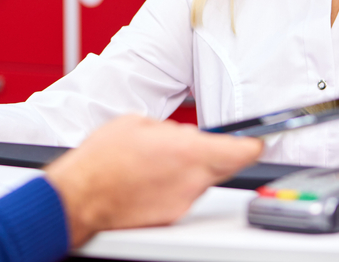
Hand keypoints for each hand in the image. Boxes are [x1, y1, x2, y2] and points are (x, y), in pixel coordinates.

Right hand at [45, 115, 262, 246]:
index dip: (252, 143)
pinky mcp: (172, 216)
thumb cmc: (103, 160)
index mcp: (189, 152)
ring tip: (154, 162)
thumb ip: (169, 129)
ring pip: (200, 180)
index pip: (243, 151)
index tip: (255, 139)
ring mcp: (184, 202)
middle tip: (189, 146)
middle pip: (223, 166)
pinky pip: (183, 195)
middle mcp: (193, 180)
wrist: (82, 196)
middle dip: (212, 154)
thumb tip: (180, 134)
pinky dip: (172, 186)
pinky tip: (148, 178)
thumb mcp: (136, 122)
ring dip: (187, 170)